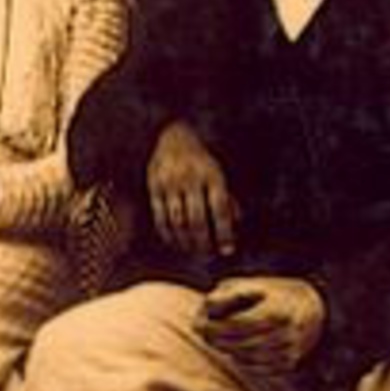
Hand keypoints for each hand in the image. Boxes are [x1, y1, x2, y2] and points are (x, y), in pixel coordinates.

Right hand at [147, 122, 239, 258]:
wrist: (171, 135)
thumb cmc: (200, 159)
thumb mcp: (219, 173)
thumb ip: (228, 198)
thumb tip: (235, 225)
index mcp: (212, 175)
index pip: (220, 209)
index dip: (225, 232)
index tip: (227, 250)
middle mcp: (190, 179)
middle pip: (197, 219)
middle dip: (203, 241)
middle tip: (207, 255)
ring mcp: (170, 183)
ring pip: (177, 221)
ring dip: (185, 241)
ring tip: (191, 251)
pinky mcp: (154, 186)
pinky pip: (160, 216)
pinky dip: (167, 233)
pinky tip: (174, 242)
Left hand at [198, 276, 325, 374]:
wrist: (314, 308)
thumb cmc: (275, 294)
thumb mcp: (252, 284)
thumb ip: (228, 294)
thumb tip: (205, 307)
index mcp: (277, 311)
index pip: (237, 324)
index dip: (215, 326)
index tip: (199, 325)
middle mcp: (286, 333)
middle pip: (241, 343)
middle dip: (218, 340)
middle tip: (204, 335)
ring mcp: (290, 350)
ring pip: (248, 358)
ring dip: (228, 351)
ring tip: (217, 342)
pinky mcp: (289, 363)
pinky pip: (259, 368)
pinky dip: (243, 361)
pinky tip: (235, 351)